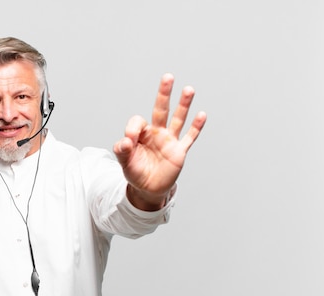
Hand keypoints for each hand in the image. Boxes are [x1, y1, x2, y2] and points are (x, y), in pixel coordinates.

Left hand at [113, 73, 206, 210]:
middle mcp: (156, 133)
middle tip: (167, 78)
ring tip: (188, 89)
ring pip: (177, 119)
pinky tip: (201, 115)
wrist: (148, 188)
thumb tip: (125, 141)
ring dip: (183, 105)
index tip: (129, 141)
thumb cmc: (135, 172)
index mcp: (141, 134)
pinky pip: (189, 138)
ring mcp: (169, 141)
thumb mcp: (124, 162)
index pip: (138, 121)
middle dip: (163, 94)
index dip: (133, 128)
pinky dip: (195, 128)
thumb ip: (122, 150)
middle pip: (161, 110)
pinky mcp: (179, 152)